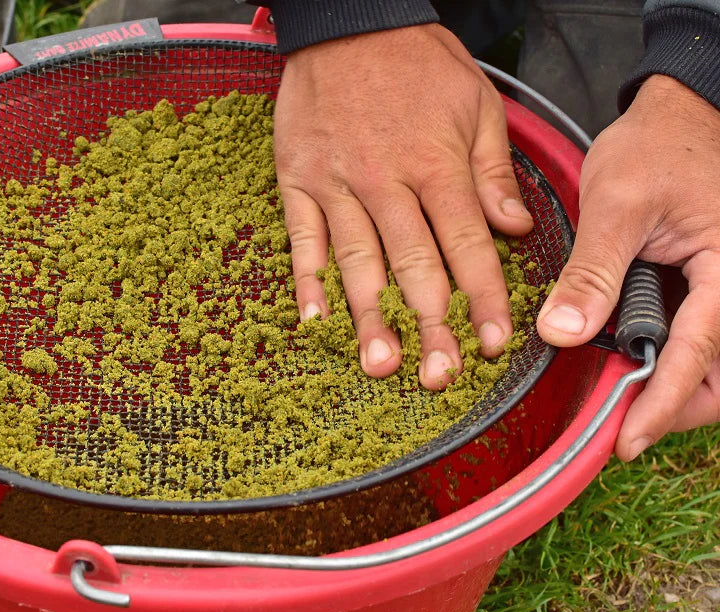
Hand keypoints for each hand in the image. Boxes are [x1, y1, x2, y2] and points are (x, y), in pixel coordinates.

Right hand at [273, 24, 533, 388]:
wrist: (344, 21)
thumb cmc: (413, 62)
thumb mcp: (474, 102)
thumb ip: (491, 170)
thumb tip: (516, 228)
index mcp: (435, 162)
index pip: (466, 243)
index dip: (483, 297)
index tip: (496, 342)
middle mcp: (385, 180)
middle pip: (412, 264)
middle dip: (430, 324)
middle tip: (439, 375)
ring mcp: (336, 183)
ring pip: (356, 261)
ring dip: (369, 317)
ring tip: (380, 364)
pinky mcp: (297, 181)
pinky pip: (302, 239)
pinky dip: (306, 281)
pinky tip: (315, 323)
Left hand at [536, 74, 719, 459]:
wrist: (679, 115)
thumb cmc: (657, 147)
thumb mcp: (617, 204)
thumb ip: (593, 270)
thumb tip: (560, 335)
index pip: (696, 353)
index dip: (660, 404)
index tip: (627, 441)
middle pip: (717, 375)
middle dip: (675, 407)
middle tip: (622, 427)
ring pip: (711, 365)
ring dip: (672, 388)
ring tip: (622, 401)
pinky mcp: (707, 290)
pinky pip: (696, 339)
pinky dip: (668, 361)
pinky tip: (629, 364)